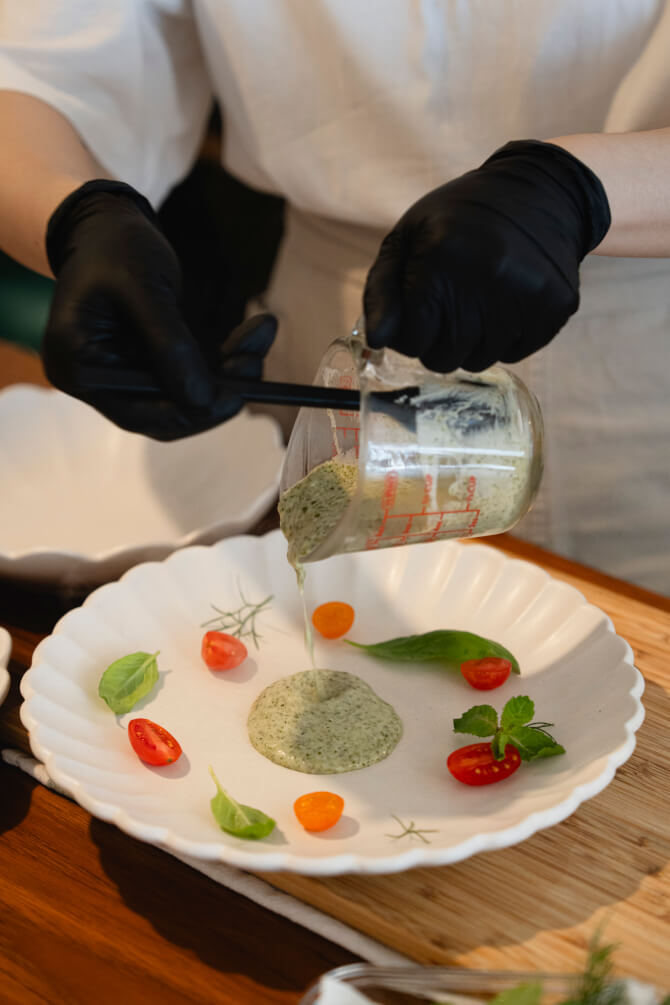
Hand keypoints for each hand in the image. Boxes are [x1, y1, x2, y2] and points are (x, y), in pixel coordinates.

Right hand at [43, 180, 276, 439]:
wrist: (105, 225)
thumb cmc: (116, 246)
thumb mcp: (144, 287)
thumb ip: (169, 343)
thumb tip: (203, 399)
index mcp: (78, 367)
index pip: (140, 413)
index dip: (192, 410)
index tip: (237, 393)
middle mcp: (93, 384)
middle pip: (163, 417)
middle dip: (215, 395)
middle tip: (254, 363)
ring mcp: (118, 379)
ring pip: (182, 401)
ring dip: (225, 379)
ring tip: (257, 339)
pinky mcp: (142, 369)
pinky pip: (187, 381)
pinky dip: (220, 366)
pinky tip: (249, 340)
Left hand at [364, 140, 610, 371]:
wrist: (541, 191)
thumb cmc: (460, 219)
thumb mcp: (408, 237)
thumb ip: (381, 291)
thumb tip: (376, 341)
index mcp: (441, 255)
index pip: (411, 340)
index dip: (408, 331)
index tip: (419, 307)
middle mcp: (486, 275)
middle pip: (442, 358)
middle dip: (436, 341)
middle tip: (448, 306)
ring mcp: (525, 293)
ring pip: (477, 362)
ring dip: (470, 342)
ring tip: (479, 300)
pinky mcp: (554, 307)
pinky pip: (512, 355)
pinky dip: (504, 339)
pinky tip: (506, 302)